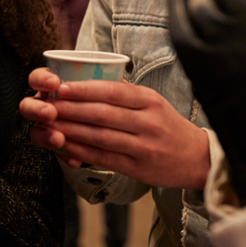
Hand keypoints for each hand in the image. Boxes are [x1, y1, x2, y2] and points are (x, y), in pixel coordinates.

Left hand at [20, 67, 209, 188]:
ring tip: (50, 125)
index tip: (61, 87)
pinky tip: (65, 145)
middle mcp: (148, 122)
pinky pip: (104, 158)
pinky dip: (81, 151)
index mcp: (150, 101)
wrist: (197, 158)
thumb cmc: (168, 125)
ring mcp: (143, 147)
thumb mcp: (153, 102)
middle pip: (102, 114)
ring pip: (100, 137)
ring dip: (71, 130)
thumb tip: (89, 78)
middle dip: (70, 109)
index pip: (113, 91)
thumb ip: (125, 92)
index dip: (84, 89)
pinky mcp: (138, 168)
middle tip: (48, 105)